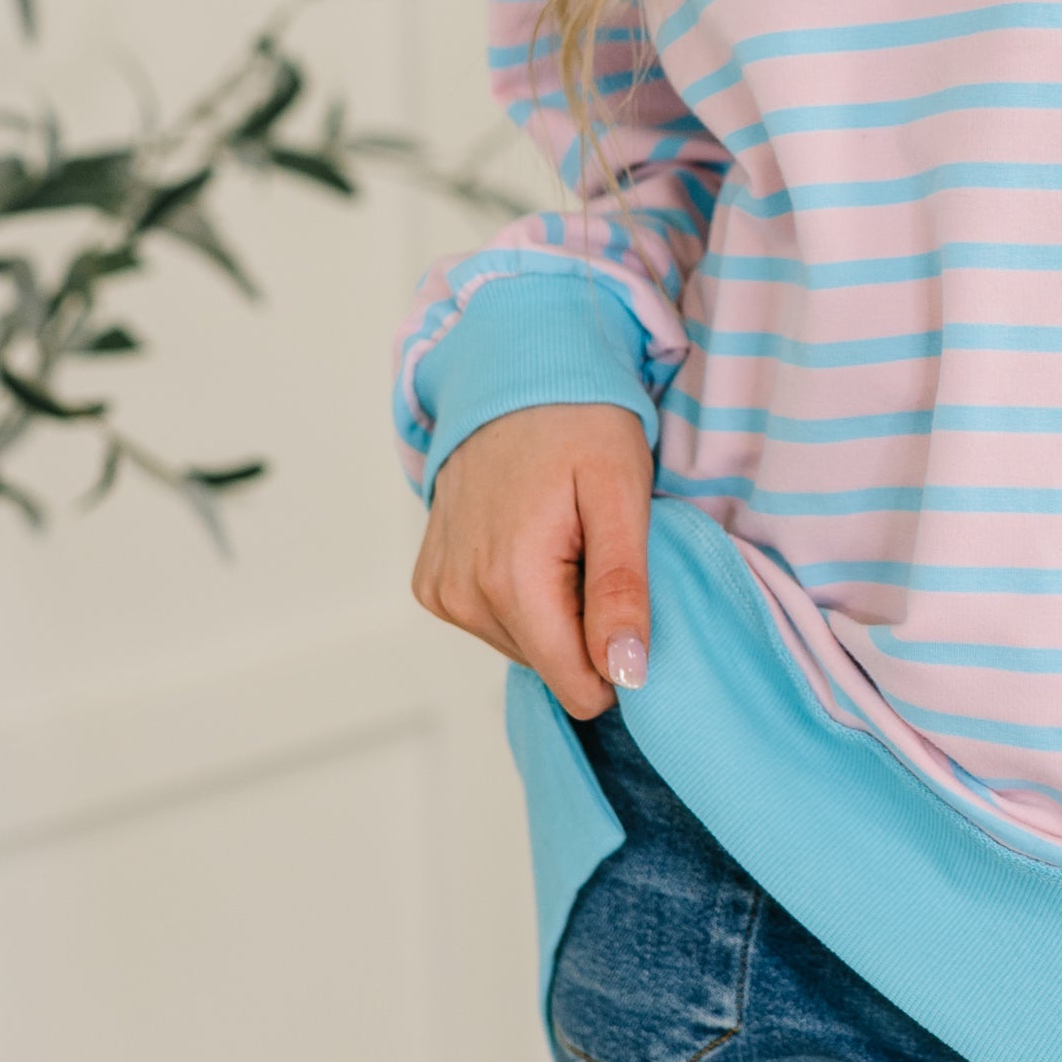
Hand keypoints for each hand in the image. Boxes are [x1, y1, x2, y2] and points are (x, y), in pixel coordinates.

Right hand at [410, 402, 654, 720]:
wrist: (513, 374)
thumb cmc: (579, 423)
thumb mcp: (621, 493)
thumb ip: (620, 589)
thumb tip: (626, 673)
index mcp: (512, 580)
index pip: (577, 686)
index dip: (619, 657)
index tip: (630, 597)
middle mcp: (463, 596)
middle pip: (551, 666)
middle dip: (585, 623)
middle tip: (594, 548)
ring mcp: (440, 591)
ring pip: (524, 648)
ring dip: (555, 607)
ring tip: (563, 536)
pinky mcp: (431, 585)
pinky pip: (492, 622)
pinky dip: (522, 595)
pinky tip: (530, 540)